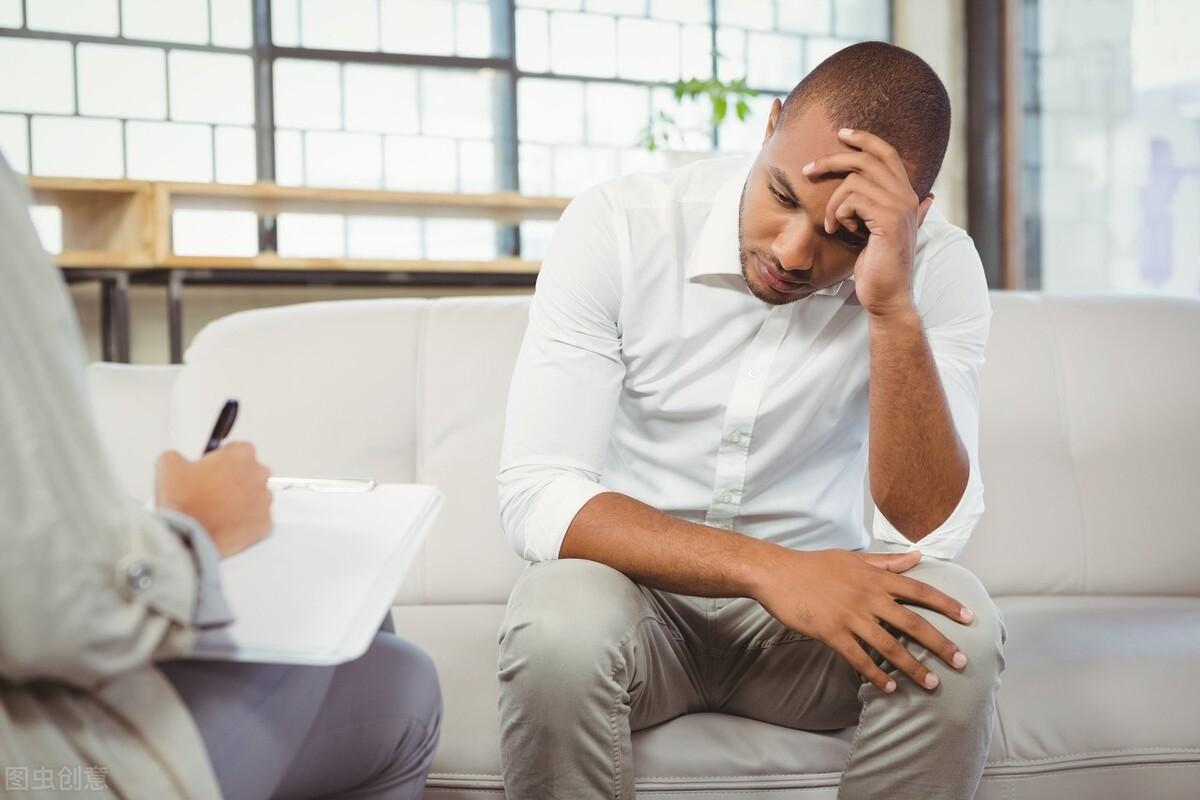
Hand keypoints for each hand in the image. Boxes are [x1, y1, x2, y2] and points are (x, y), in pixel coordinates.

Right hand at [155, 443, 272, 558]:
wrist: (188, 537)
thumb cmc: (184, 501)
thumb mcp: (168, 465)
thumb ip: (179, 456)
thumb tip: (177, 460)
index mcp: (241, 456)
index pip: (239, 449)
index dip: (223, 459)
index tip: (213, 468)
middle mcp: (258, 476)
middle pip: (251, 473)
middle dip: (234, 480)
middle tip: (213, 491)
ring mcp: (264, 501)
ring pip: (256, 497)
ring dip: (241, 502)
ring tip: (218, 511)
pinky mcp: (265, 525)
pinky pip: (258, 521)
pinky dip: (246, 523)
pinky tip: (227, 525)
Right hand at [752, 547, 972, 692]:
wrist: (777, 573)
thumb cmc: (814, 565)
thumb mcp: (852, 558)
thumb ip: (885, 562)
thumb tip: (916, 557)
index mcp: (875, 578)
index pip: (919, 591)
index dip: (946, 605)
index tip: (969, 618)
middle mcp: (869, 597)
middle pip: (913, 623)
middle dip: (940, 644)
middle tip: (960, 662)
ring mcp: (851, 617)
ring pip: (890, 646)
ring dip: (913, 667)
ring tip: (931, 684)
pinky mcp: (832, 633)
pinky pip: (859, 658)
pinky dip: (875, 675)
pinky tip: (888, 688)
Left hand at [801, 128, 932, 317]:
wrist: (885, 295)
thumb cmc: (876, 265)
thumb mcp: (878, 231)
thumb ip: (885, 208)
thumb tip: (924, 197)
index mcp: (905, 194)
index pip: (886, 152)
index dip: (864, 138)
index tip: (841, 133)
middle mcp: (907, 195)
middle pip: (866, 158)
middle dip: (832, 160)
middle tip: (807, 170)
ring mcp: (900, 206)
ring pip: (854, 181)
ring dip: (833, 203)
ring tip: (833, 225)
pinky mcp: (889, 220)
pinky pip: (852, 200)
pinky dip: (838, 214)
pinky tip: (840, 231)